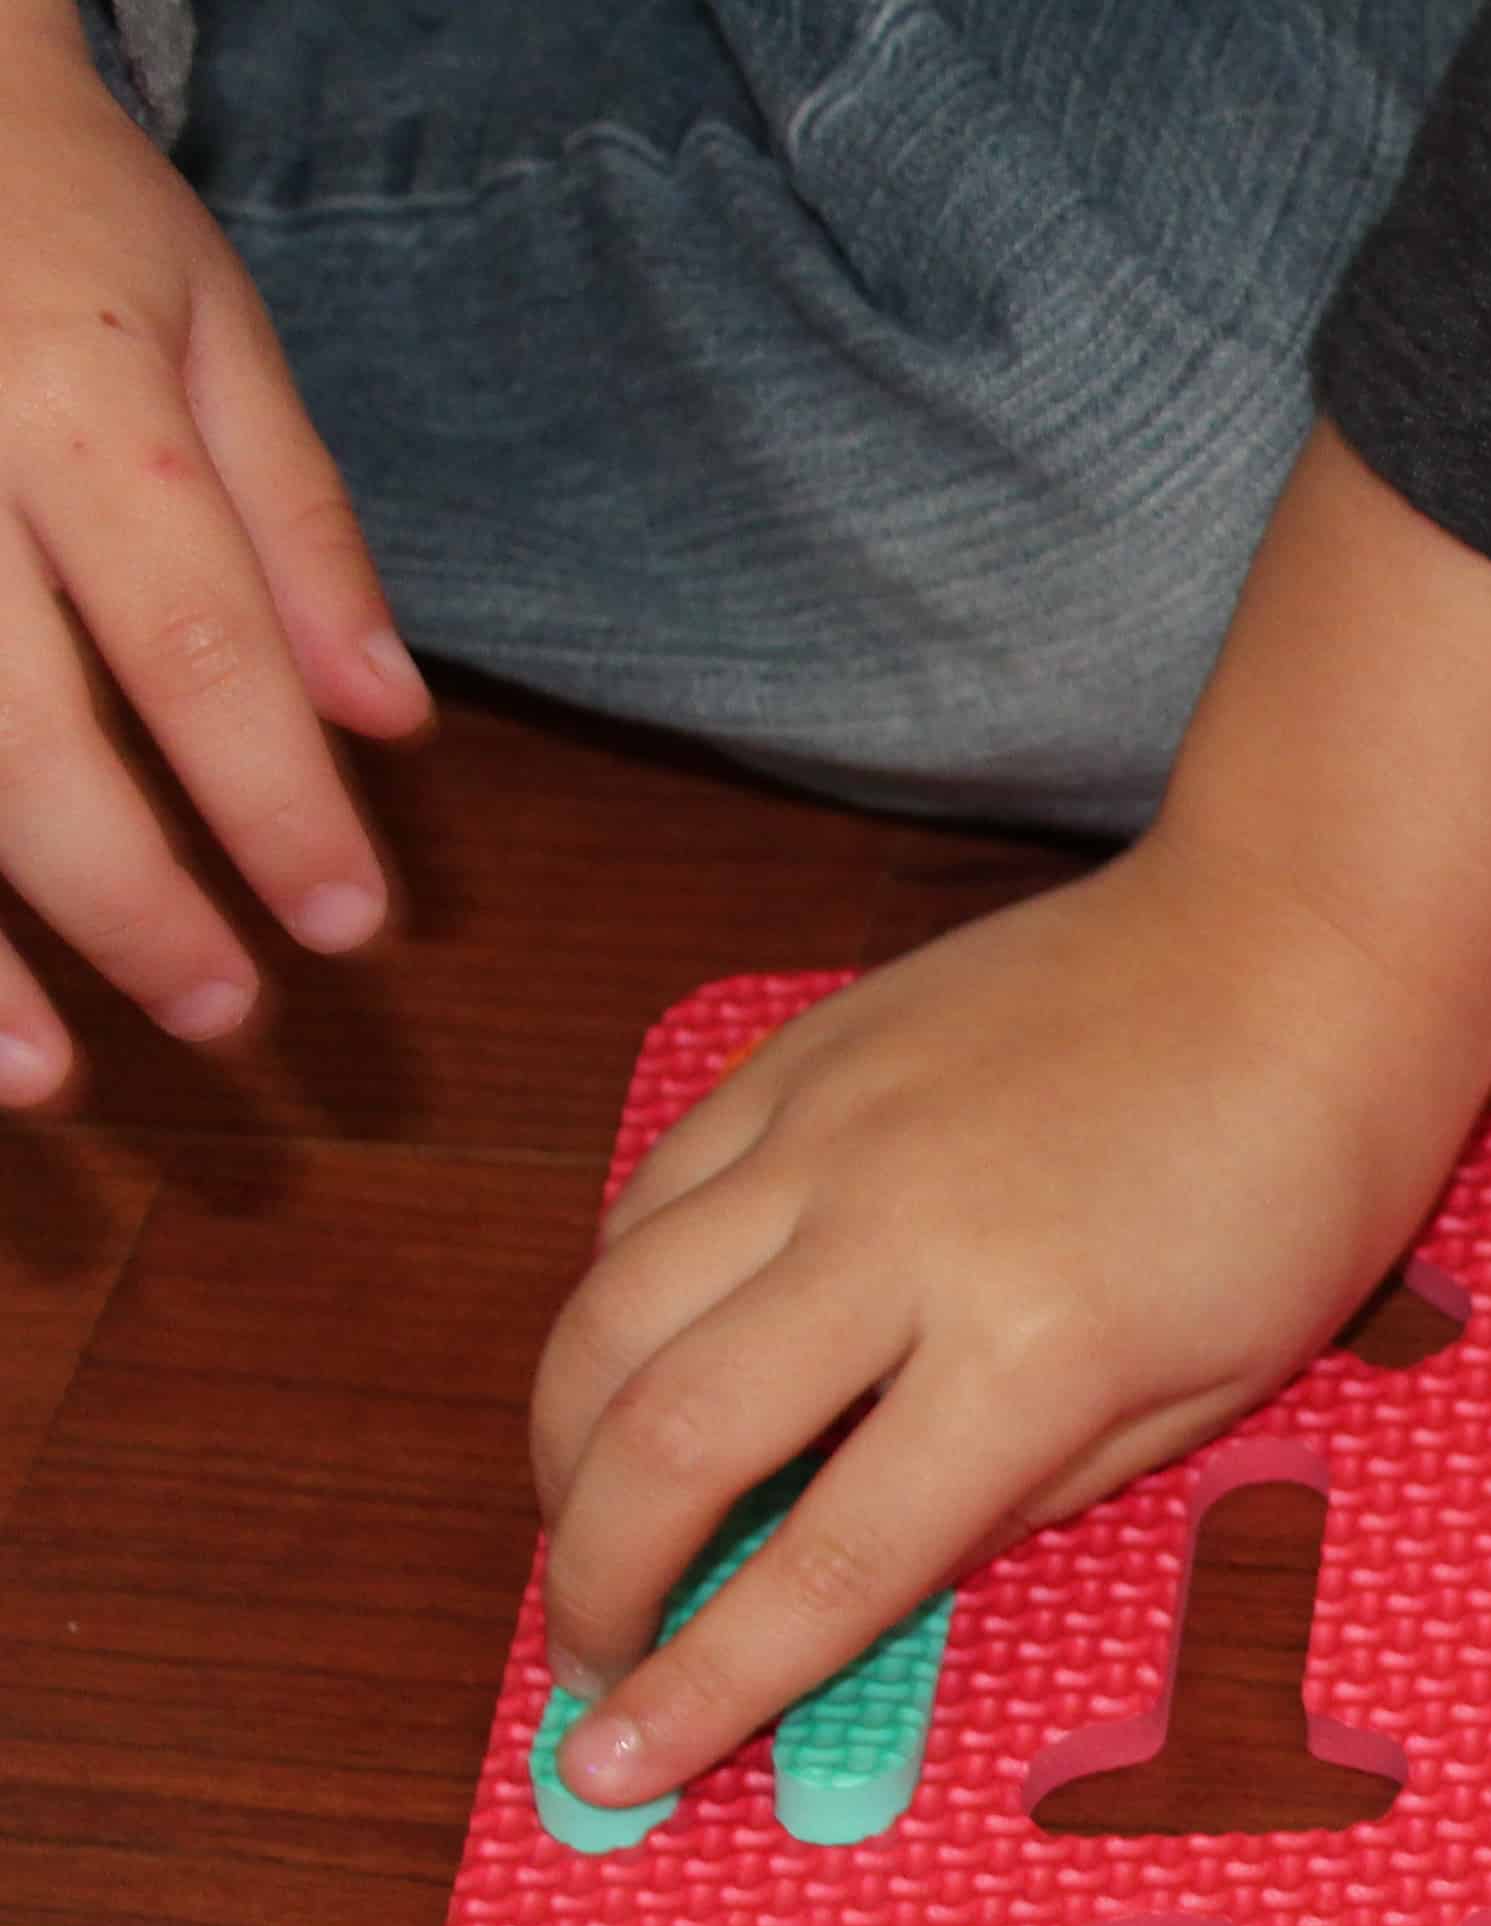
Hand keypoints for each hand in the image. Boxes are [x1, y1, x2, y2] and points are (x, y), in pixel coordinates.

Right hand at [0, 11, 428, 1094]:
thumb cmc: (55, 214)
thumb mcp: (209, 319)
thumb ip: (299, 524)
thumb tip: (390, 723)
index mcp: (70, 395)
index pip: (190, 636)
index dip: (269, 799)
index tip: (350, 924)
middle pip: (15, 723)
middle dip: (122, 896)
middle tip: (226, 1016)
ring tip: (42, 1082)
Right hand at [526, 834, 1490, 1804]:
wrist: (1298, 947)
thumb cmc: (1298, 1186)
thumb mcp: (1211, 1393)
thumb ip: (1026, 1494)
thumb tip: (858, 1577)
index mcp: (1032, 1348)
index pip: (823, 1562)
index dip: (705, 1687)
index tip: (614, 1770)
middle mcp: (895, 1240)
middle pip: (661, 1442)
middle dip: (592, 1584)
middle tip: (585, 1668)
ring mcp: (823, 1136)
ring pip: (605, 1314)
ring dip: (562, 1458)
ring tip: (586, 1542)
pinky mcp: (788, 1060)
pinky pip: (644, 1203)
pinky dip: (609, 1310)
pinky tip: (631, 1379)